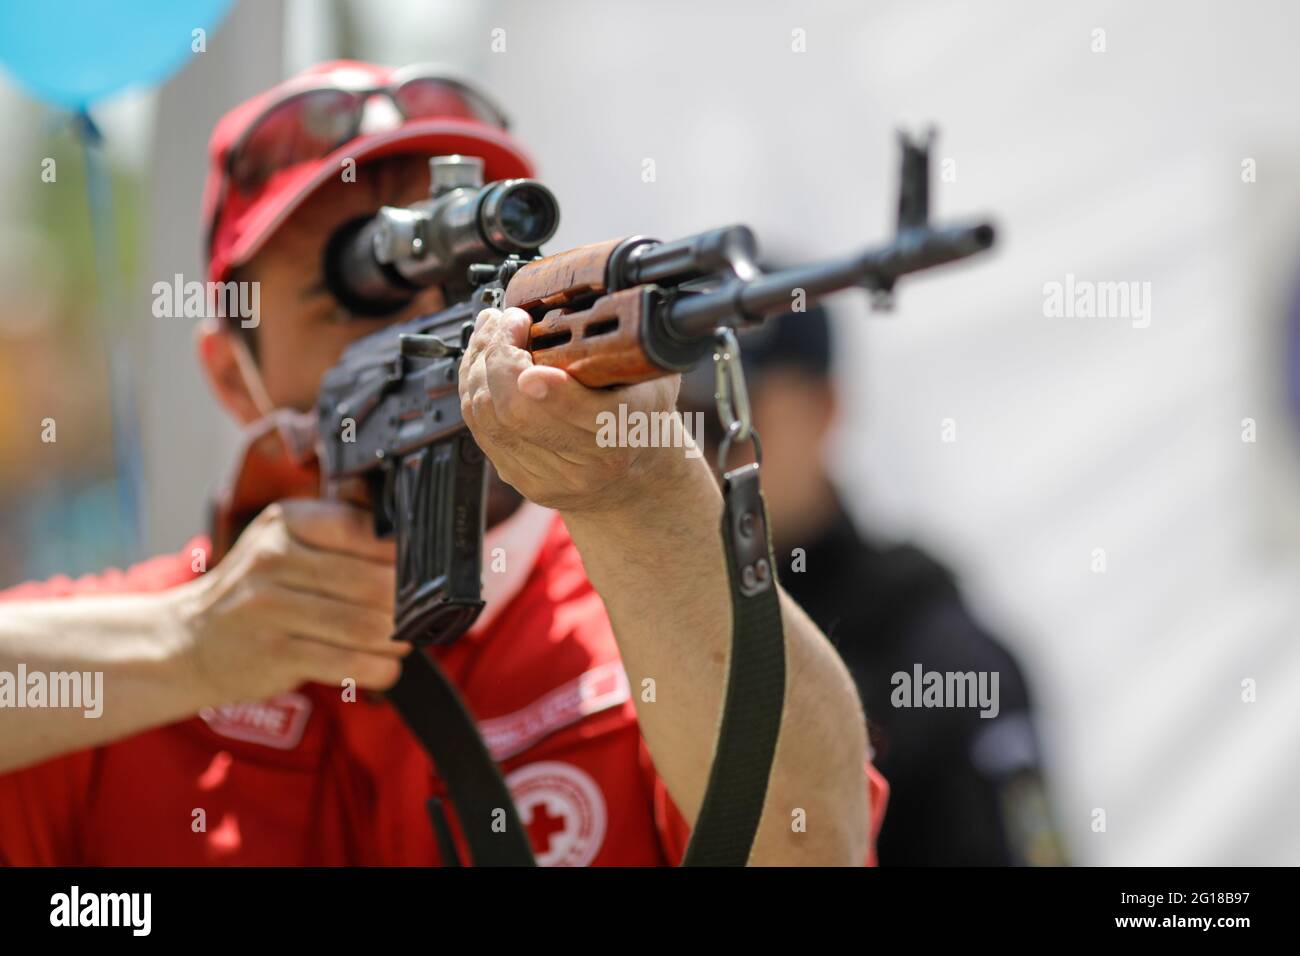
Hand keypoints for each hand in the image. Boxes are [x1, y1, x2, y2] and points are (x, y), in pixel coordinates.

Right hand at [167, 499, 408, 705]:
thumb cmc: (256, 588)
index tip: (422, 570)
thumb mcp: (284, 540)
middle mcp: (273, 560)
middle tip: (421, 613)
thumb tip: (408, 530)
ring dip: (397, 638)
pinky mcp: (274, 655)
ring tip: (404, 640)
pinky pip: (347, 663)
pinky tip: (385, 667)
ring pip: (364, 625)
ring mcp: (270, 609)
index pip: (362, 530)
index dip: (402, 554)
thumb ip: (341, 528)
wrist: (188, 641)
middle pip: (370, 581)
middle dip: (407, 603)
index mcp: (286, 522)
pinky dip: (379, 669)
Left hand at [458, 307, 685, 514]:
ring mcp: (546, 477)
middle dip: (499, 353)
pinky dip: (474, 384)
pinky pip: (478, 427)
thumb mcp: (652, 375)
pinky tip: (482, 357)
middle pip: (516, 412)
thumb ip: (626, 346)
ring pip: (488, 416)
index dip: (550, 388)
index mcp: (623, 435)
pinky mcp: (518, 477)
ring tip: (491, 328)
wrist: (633, 474)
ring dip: (480, 362)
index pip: (582, 414)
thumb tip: (589, 297)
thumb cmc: (643, 414)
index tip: (529, 350)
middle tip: (509, 319)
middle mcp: (583, 465)